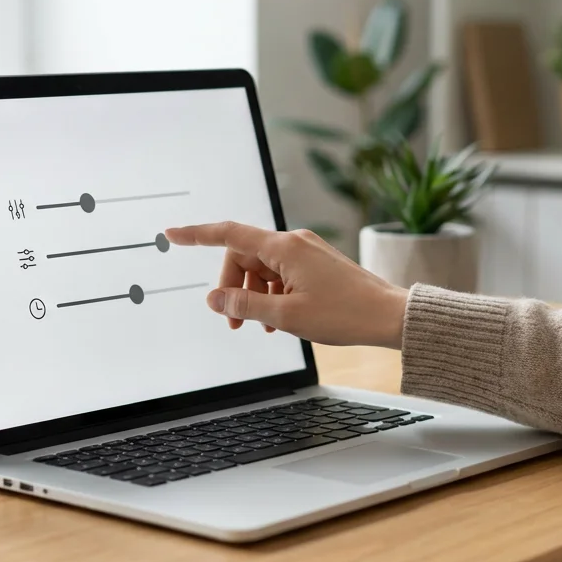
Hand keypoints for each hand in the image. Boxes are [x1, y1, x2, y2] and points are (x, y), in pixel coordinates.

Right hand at [163, 222, 408, 348]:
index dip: (197, 234)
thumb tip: (213, 299)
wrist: (389, 316)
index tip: (172, 234)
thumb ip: (245, 306)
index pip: (229, 234)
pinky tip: (279, 321)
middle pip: (244, 257)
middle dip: (233, 287)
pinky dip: (272, 295)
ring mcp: (306, 252)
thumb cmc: (345, 314)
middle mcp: (294, 242)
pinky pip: (281, 275)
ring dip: (254, 296)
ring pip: (262, 269)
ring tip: (265, 327)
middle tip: (235, 323)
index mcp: (285, 247)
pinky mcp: (316, 264)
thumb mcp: (287, 315)